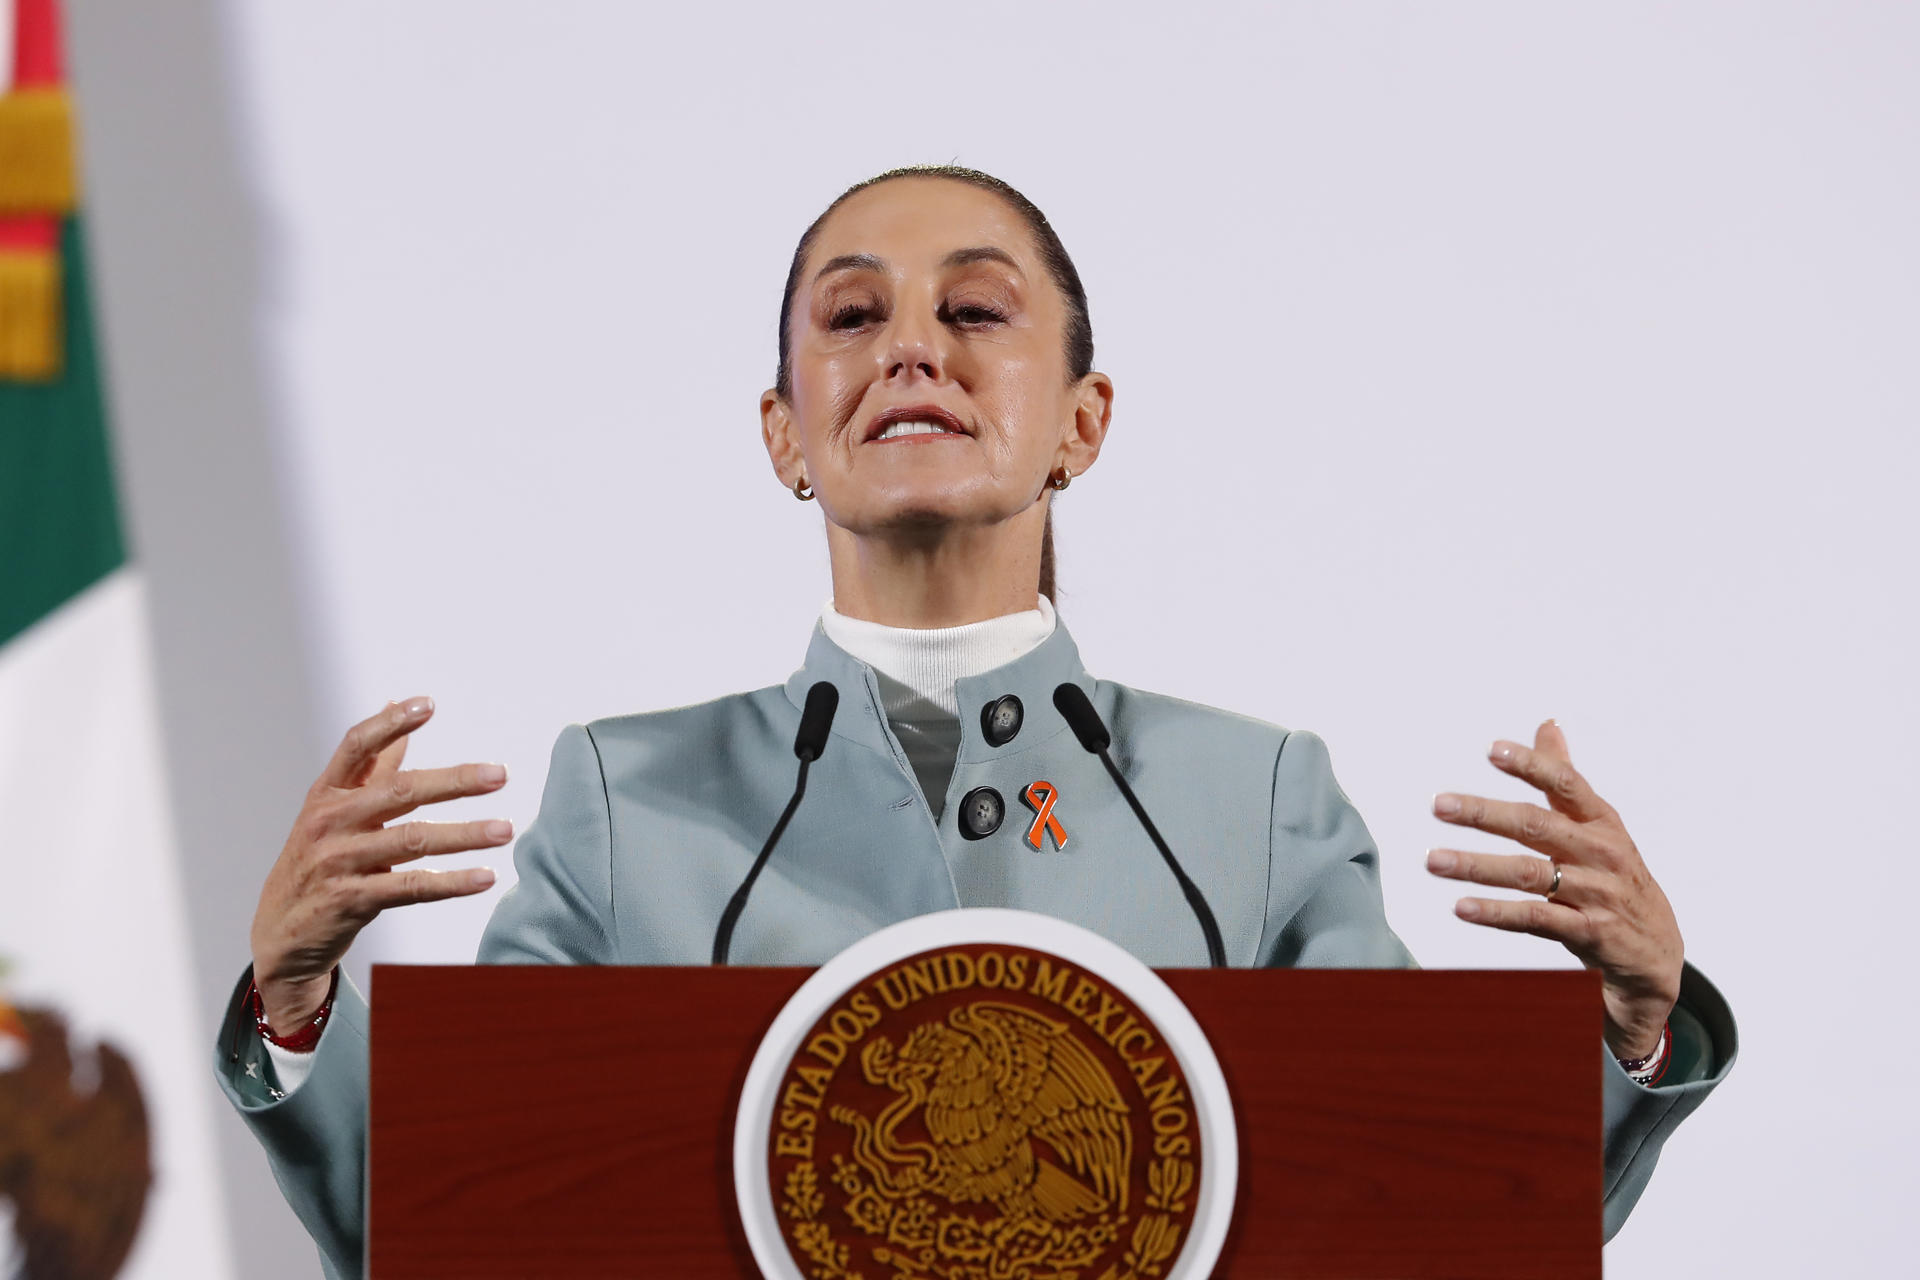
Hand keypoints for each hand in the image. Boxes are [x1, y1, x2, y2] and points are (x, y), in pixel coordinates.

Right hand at [249, 697, 510, 1034]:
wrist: (280, 936)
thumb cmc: (319, 861)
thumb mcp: (336, 810)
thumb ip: (372, 764)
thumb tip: (394, 703)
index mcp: (327, 793)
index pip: (356, 747)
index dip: (389, 724)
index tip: (427, 704)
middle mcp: (329, 822)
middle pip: (400, 792)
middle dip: (454, 783)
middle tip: (499, 776)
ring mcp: (337, 861)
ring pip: (412, 840)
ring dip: (465, 835)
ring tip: (505, 830)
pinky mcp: (350, 900)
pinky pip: (410, 887)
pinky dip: (451, 883)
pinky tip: (484, 878)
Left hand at [1423, 720, 1682, 1060]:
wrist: (1657, 951)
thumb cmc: (1616, 877)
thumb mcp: (1599, 826)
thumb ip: (1566, 779)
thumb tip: (1547, 725)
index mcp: (1602, 822)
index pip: (1567, 783)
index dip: (1532, 765)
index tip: (1493, 750)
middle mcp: (1601, 852)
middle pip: (1536, 826)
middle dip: (1484, 814)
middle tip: (1440, 805)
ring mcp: (1596, 893)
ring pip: (1528, 873)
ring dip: (1477, 867)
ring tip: (1434, 861)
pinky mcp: (1589, 931)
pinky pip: (1536, 918)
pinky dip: (1497, 913)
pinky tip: (1462, 907)